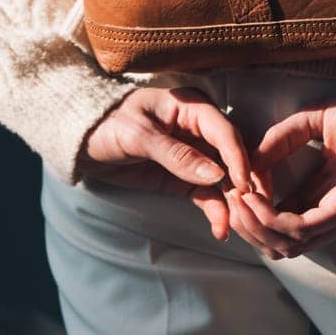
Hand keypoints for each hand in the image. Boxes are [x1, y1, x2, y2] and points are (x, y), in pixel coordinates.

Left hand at [77, 86, 254, 241]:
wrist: (82, 143)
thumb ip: (176, 154)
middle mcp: (199, 128)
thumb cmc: (108, 125)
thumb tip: (216, 174)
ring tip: (235, 226)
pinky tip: (221, 228)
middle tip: (252, 211)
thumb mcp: (138, 135)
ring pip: (224, 178)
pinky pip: (206, 193)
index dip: (238, 158)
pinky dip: (216, 209)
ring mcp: (195, 154)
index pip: (224, 131)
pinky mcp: (185, 176)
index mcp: (191, 106)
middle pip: (232, 155)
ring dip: (231, 201)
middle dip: (243, 183)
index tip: (245, 186)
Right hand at [223, 88, 335, 258]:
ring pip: (290, 243)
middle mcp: (333, 211)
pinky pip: (306, 228)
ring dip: (258, 226)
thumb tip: (250, 162)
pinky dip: (276, 218)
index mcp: (325, 193)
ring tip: (238, 200)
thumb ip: (283, 139)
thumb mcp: (314, 121)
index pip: (282, 218)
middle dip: (250, 227)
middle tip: (229, 203)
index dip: (253, 210)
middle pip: (283, 241)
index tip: (232, 189)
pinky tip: (258, 198)